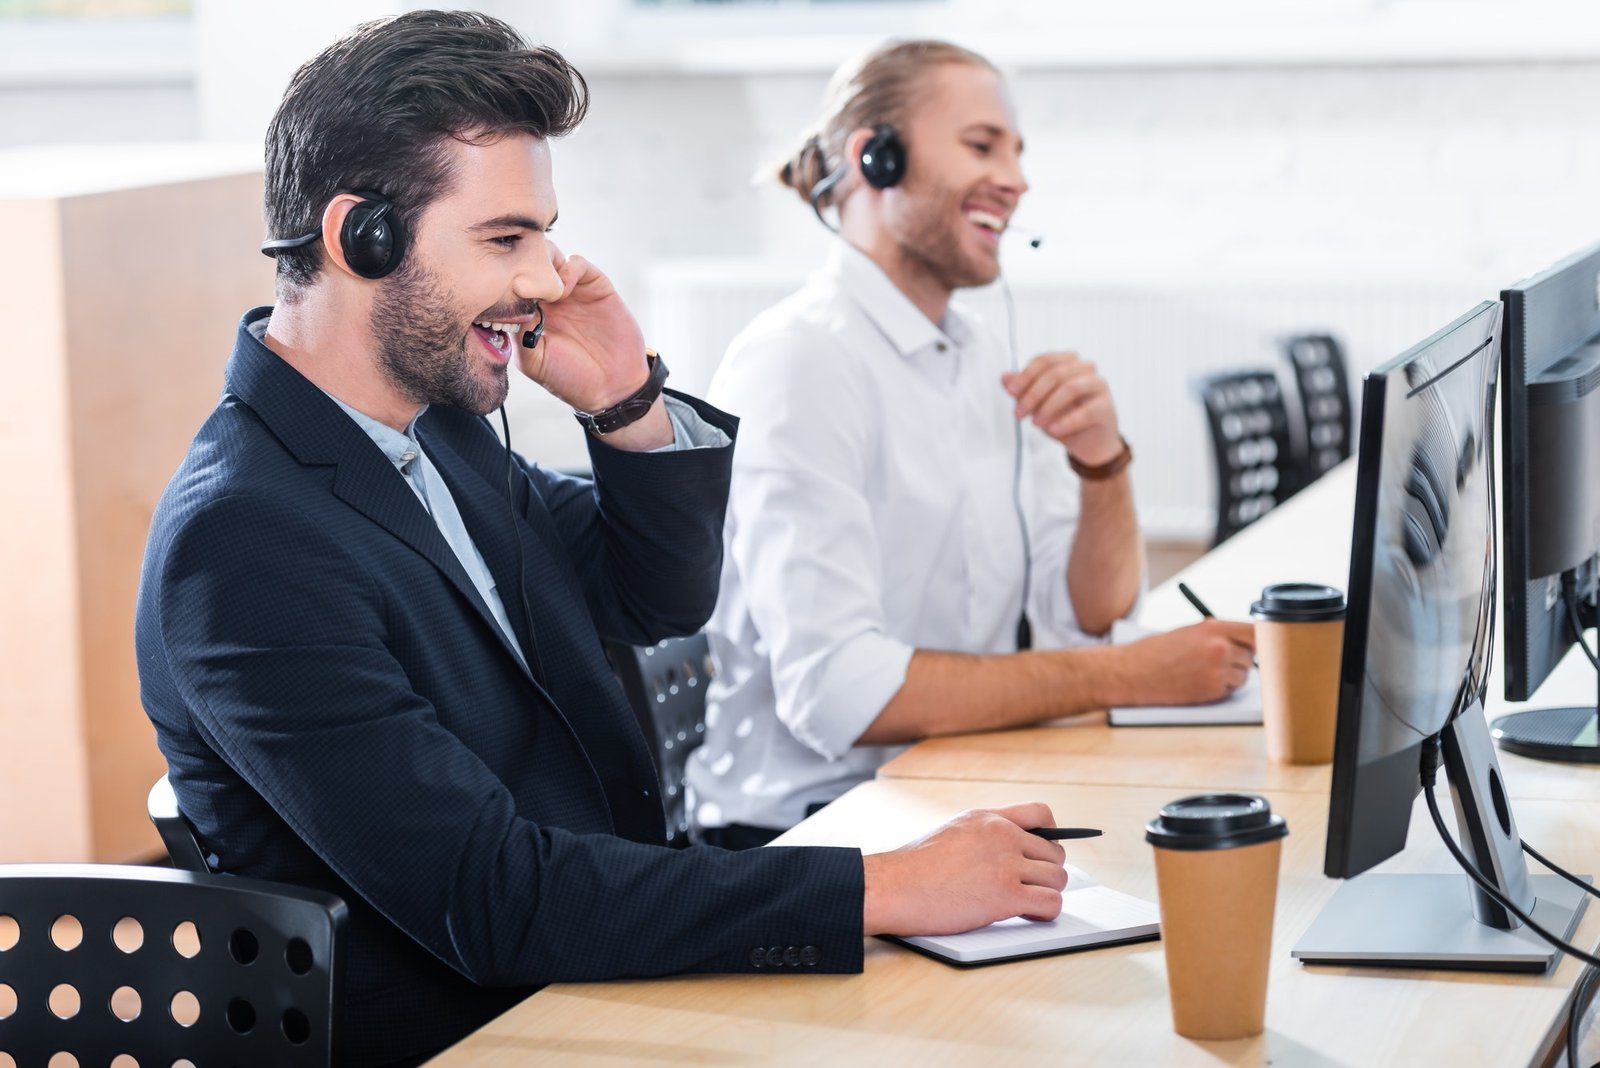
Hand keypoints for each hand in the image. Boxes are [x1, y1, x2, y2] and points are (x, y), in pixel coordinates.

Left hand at [516, 243, 648, 412]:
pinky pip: (577, 264)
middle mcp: (547, 298)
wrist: (612, 387)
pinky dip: (568, 268)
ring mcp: (571, 290)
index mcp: (528, 313)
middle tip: (520, 283)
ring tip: (542, 287)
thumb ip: (519, 332)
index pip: (508, 282)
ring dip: (543, 263)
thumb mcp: (533, 361)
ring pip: (550, 257)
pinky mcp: (595, 287)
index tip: (500, 291)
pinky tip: (564, 289)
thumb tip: (509, 301)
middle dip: (520, 264)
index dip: (503, 280)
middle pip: (527, 262)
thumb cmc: (570, 378)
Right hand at [862, 803, 1068, 936]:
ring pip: (1057, 878)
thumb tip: (1007, 852)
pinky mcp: (1006, 895)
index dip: (1051, 835)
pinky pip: (1050, 903)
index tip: (1043, 852)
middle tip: (1028, 887)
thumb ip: (983, 836)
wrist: (892, 887)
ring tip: (1026, 904)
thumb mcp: (951, 832)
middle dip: (1045, 873)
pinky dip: (1046, 912)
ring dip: (1046, 893)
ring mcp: (1006, 864)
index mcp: (987, 818)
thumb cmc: (912, 869)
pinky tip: (1028, 915)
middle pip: (1054, 853)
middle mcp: (1002, 835)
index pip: (1041, 814)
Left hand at [1002, 352, 1121, 465]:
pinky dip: (1067, 421)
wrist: (1089, 444)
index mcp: (1068, 362)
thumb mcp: (1037, 405)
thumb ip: (1023, 390)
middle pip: (1055, 373)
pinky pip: (1086, 411)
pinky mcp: (1106, 407)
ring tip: (1036, 423)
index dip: (1025, 376)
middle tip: (1019, 414)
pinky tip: (1054, 430)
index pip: (1045, 360)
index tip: (1011, 393)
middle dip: (1033, 394)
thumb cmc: (1064, 419)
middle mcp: (1085, 368)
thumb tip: (1004, 377)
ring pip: (1070, 388)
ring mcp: (1099, 386)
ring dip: (1048, 407)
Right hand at [1113, 620, 1255, 704]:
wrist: (1134, 672)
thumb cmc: (1158, 651)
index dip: (1258, 640)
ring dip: (1231, 677)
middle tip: (1222, 662)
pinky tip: (1199, 683)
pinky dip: (1220, 689)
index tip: (1258, 645)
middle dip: (1240, 660)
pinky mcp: (1212, 691)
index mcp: (1214, 627)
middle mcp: (1220, 648)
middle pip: (1251, 656)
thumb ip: (1219, 636)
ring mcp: (1217, 671)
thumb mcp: (1191, 633)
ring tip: (1205, 673)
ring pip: (1243, 676)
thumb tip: (1247, 644)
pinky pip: (1230, 690)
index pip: (1255, 632)